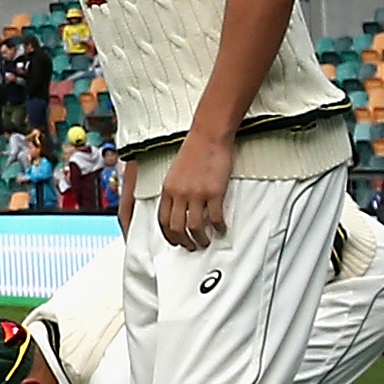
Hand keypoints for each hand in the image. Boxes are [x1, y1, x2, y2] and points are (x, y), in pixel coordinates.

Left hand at [155, 130, 232, 249]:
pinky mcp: (214, 192)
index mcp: (167, 189)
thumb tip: (178, 207)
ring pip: (195, 226)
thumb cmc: (193, 152)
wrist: (208, 137)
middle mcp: (179, 194)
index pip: (162, 220)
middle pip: (176, 227)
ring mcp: (196, 194)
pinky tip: (222, 230)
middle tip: (192, 246)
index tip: (175, 241)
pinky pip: (216, 218)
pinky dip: (219, 228)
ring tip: (206, 242)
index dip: (168, 235)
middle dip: (184, 241)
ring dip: (201, 238)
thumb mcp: (175, 173)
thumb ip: (174, 190)